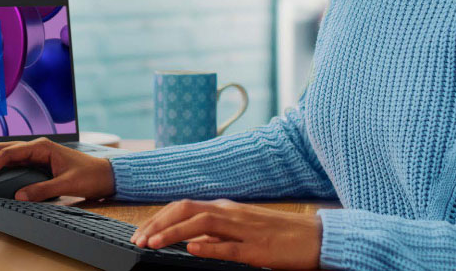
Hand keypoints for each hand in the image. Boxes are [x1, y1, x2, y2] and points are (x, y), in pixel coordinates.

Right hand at [0, 137, 115, 200]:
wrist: (105, 174)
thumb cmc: (90, 175)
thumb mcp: (66, 184)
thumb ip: (42, 190)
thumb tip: (19, 196)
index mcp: (41, 147)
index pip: (8, 153)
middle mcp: (35, 147)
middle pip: (1, 151)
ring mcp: (35, 154)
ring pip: (4, 156)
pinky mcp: (37, 163)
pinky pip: (13, 164)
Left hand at [131, 198, 321, 269]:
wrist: (317, 237)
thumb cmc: (279, 234)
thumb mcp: (242, 229)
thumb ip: (217, 232)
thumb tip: (190, 239)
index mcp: (226, 209)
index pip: (183, 207)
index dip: (159, 218)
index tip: (141, 232)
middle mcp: (231, 214)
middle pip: (185, 210)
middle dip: (158, 223)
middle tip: (138, 239)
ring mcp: (244, 230)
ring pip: (201, 224)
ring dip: (173, 233)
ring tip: (153, 244)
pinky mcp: (259, 248)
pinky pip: (230, 246)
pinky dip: (209, 247)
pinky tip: (192, 249)